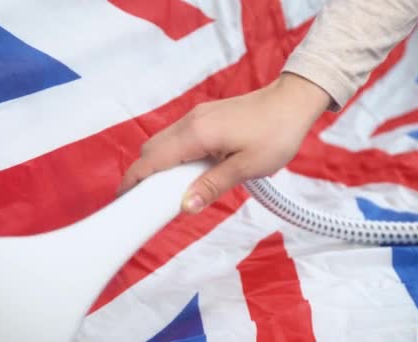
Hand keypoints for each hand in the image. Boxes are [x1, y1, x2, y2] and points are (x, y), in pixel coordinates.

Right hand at [117, 73, 331, 213]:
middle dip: (144, 175)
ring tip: (173, 191)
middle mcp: (189, 122)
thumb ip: (213, 186)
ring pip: (163, 143)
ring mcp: (196, 117)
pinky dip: (173, 156)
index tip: (124, 200)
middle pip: (151, 150)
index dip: (133, 180)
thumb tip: (185, 206)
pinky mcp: (204, 117)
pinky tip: (191, 172)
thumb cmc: (276, 134)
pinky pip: (177, 138)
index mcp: (196, 134)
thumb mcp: (247, 167)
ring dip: (160, 166)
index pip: (151, 159)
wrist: (293, 103)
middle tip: (152, 202)